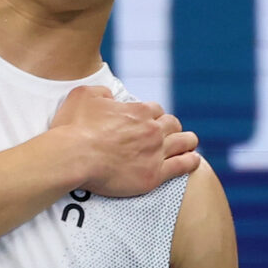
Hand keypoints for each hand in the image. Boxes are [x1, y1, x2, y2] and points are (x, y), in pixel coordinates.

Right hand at [49, 85, 199, 197]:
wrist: (73, 156)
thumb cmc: (73, 127)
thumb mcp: (83, 95)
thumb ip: (101, 92)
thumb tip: (111, 96)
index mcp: (137, 111)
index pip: (155, 109)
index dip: (153, 115)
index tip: (149, 121)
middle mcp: (151, 129)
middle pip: (172, 124)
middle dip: (171, 127)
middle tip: (168, 133)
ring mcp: (155, 153)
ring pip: (183, 142)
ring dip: (187, 141)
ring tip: (189, 144)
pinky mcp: (154, 175)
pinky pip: (182, 166)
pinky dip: (190, 161)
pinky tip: (193, 160)